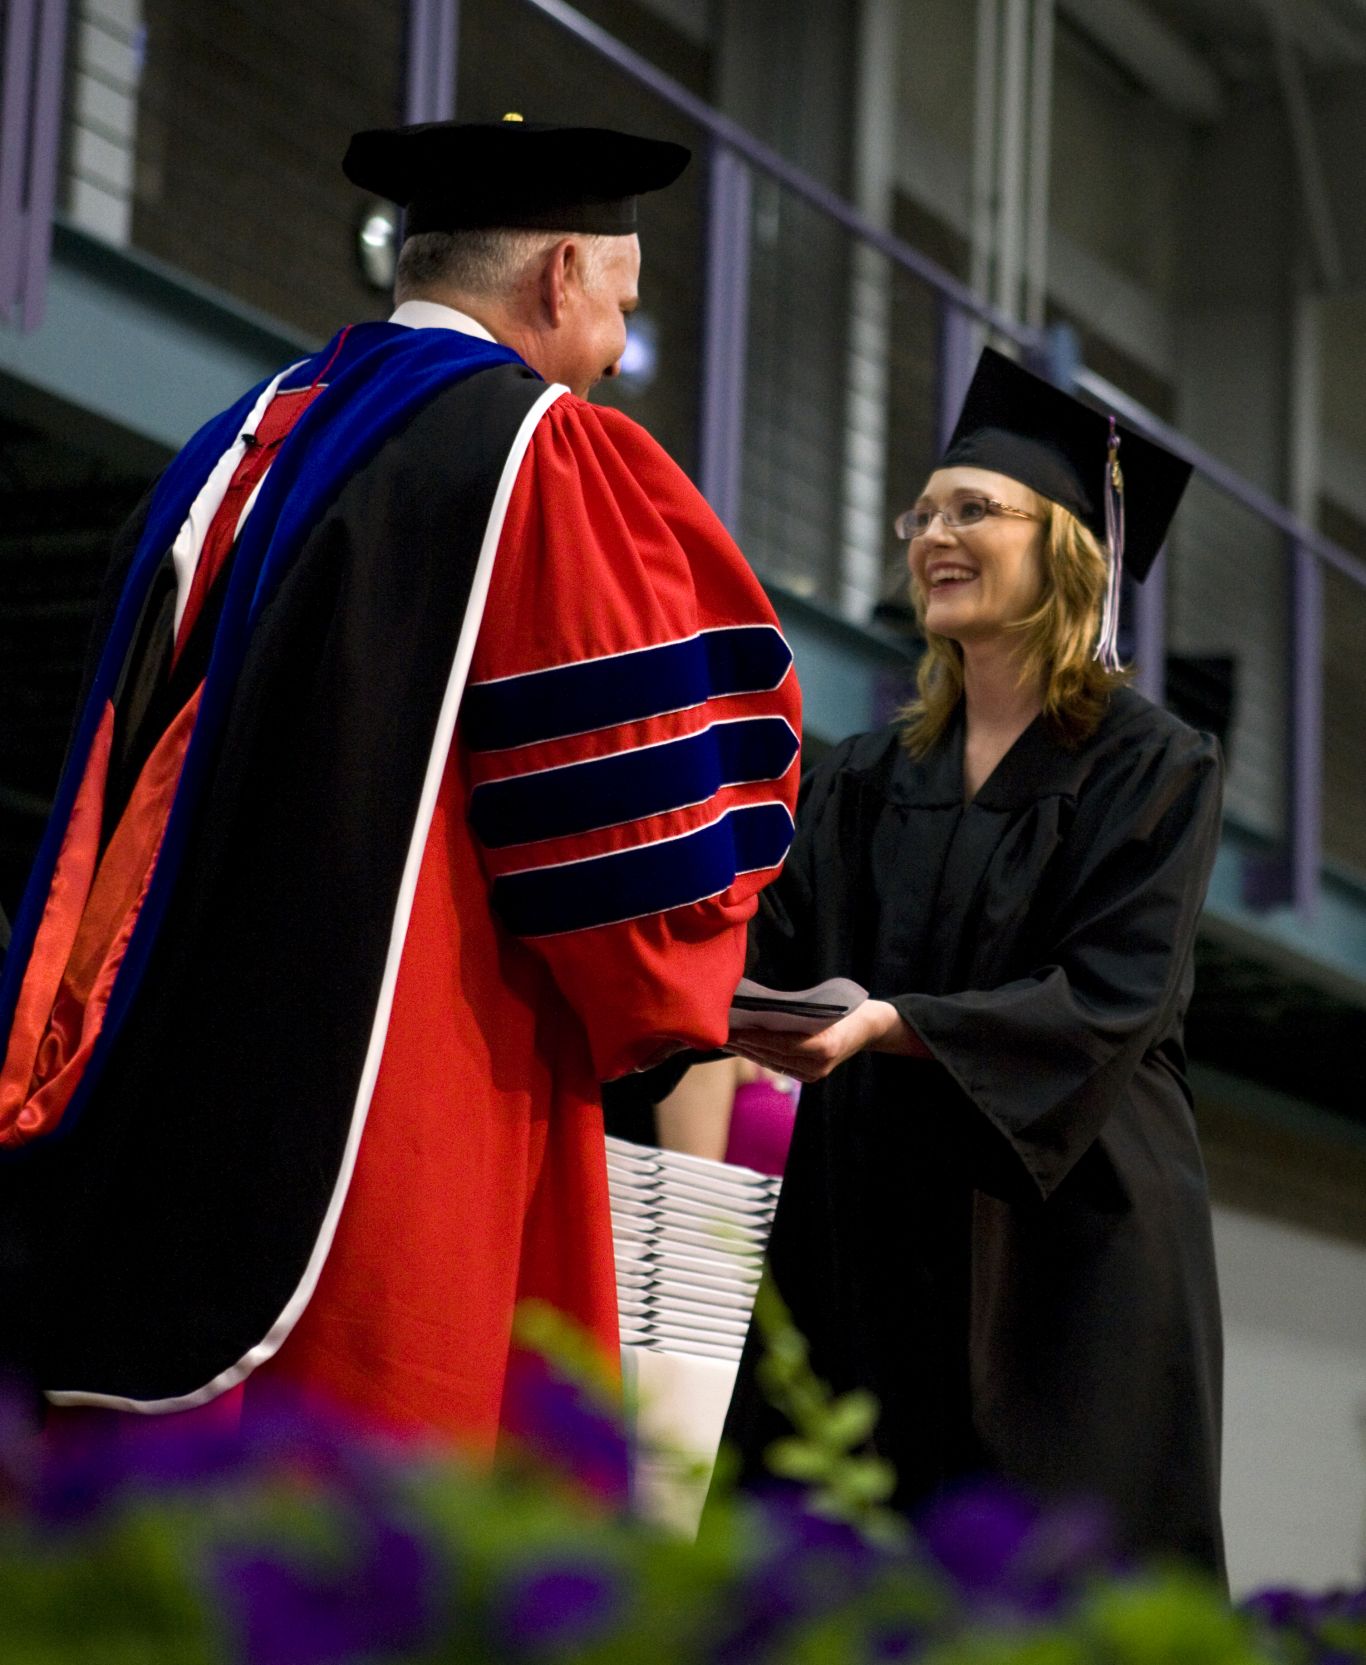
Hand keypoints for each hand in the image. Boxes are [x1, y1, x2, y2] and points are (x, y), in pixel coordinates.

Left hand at [724, 999, 924, 1083]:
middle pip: (771, 1054)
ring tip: (725, 1037)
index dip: (753, 1036)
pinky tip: (743, 1045)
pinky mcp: (810, 1077)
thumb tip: (756, 1009)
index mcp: (824, 1045)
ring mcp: (814, 1074)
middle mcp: (818, 1065)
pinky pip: (778, 1065)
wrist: (868, 1027)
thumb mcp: (821, 1005)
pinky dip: (759, 1054)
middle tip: (719, 1031)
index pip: (779, 1042)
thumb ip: (794, 1012)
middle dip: (744, 1042)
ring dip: (747, 1050)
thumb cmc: (844, 1007)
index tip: (731, 1028)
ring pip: (771, 1062)